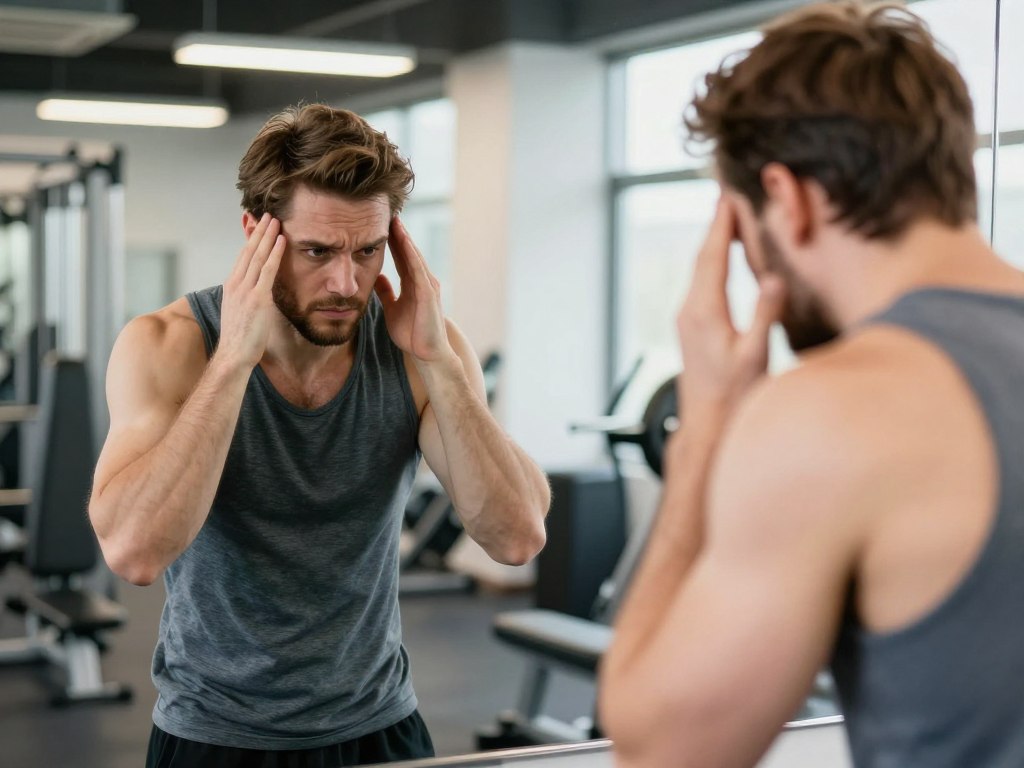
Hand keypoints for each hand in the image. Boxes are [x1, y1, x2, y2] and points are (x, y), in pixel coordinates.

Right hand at [216, 213, 285, 370]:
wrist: (234, 355)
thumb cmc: (240, 338)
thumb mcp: (241, 311)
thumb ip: (247, 297)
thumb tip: (257, 291)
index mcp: (231, 286)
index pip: (242, 256)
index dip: (251, 239)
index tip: (258, 225)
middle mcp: (236, 284)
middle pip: (249, 251)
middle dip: (259, 231)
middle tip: (268, 214)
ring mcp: (246, 290)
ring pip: (258, 256)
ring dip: (268, 236)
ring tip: (276, 220)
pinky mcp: (257, 299)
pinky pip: (267, 271)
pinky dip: (275, 254)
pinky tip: (281, 241)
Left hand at [376, 217, 451, 363]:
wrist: (426, 354)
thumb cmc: (412, 334)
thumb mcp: (391, 308)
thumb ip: (385, 292)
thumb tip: (375, 277)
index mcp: (412, 283)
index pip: (401, 256)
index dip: (392, 240)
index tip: (380, 223)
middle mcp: (422, 280)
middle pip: (408, 251)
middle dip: (399, 232)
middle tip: (388, 212)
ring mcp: (427, 286)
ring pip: (415, 257)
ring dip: (406, 239)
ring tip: (396, 221)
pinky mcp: (429, 295)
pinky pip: (419, 271)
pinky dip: (412, 256)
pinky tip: (405, 243)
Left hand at [676, 195, 784, 433]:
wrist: (706, 424)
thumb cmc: (733, 395)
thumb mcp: (756, 355)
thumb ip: (765, 315)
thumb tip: (772, 277)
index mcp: (704, 311)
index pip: (713, 257)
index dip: (721, 225)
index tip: (728, 197)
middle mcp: (689, 311)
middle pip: (702, 258)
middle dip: (715, 226)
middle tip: (726, 196)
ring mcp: (687, 320)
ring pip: (700, 271)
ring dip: (713, 244)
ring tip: (725, 219)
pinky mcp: (691, 329)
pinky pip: (701, 285)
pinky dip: (712, 264)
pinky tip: (722, 262)